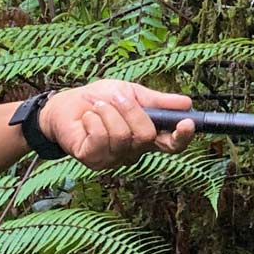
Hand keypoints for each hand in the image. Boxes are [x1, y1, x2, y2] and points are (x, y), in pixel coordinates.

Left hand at [41, 81, 195, 169]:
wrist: (66, 104)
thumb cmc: (99, 99)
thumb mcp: (131, 93)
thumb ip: (157, 101)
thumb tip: (187, 102)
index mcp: (148, 137)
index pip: (173, 145)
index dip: (183, 137)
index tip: (187, 123)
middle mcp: (134, 152)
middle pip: (146, 135)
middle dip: (131, 110)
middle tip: (116, 98)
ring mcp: (113, 159)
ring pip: (122, 135)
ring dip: (108, 112)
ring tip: (97, 107)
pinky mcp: (93, 160)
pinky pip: (100, 137)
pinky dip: (93, 119)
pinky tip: (87, 119)